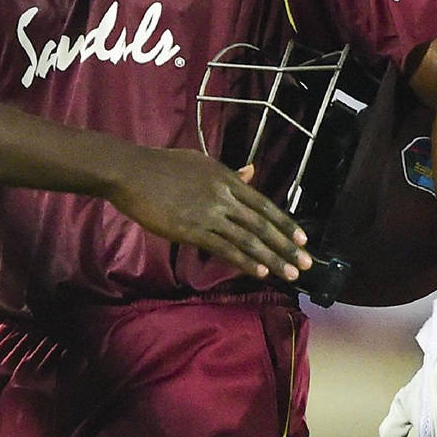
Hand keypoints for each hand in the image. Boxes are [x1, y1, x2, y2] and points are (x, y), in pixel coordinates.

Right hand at [106, 147, 308, 280]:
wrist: (131, 172)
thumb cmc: (161, 165)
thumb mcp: (200, 162)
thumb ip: (227, 172)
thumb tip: (251, 172)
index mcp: (226, 178)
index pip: (263, 204)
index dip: (285, 223)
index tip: (302, 240)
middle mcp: (223, 196)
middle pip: (261, 225)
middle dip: (286, 246)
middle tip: (305, 264)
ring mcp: (209, 214)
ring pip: (248, 240)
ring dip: (272, 259)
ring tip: (289, 274)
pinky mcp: (192, 230)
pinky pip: (224, 249)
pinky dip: (244, 261)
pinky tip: (258, 272)